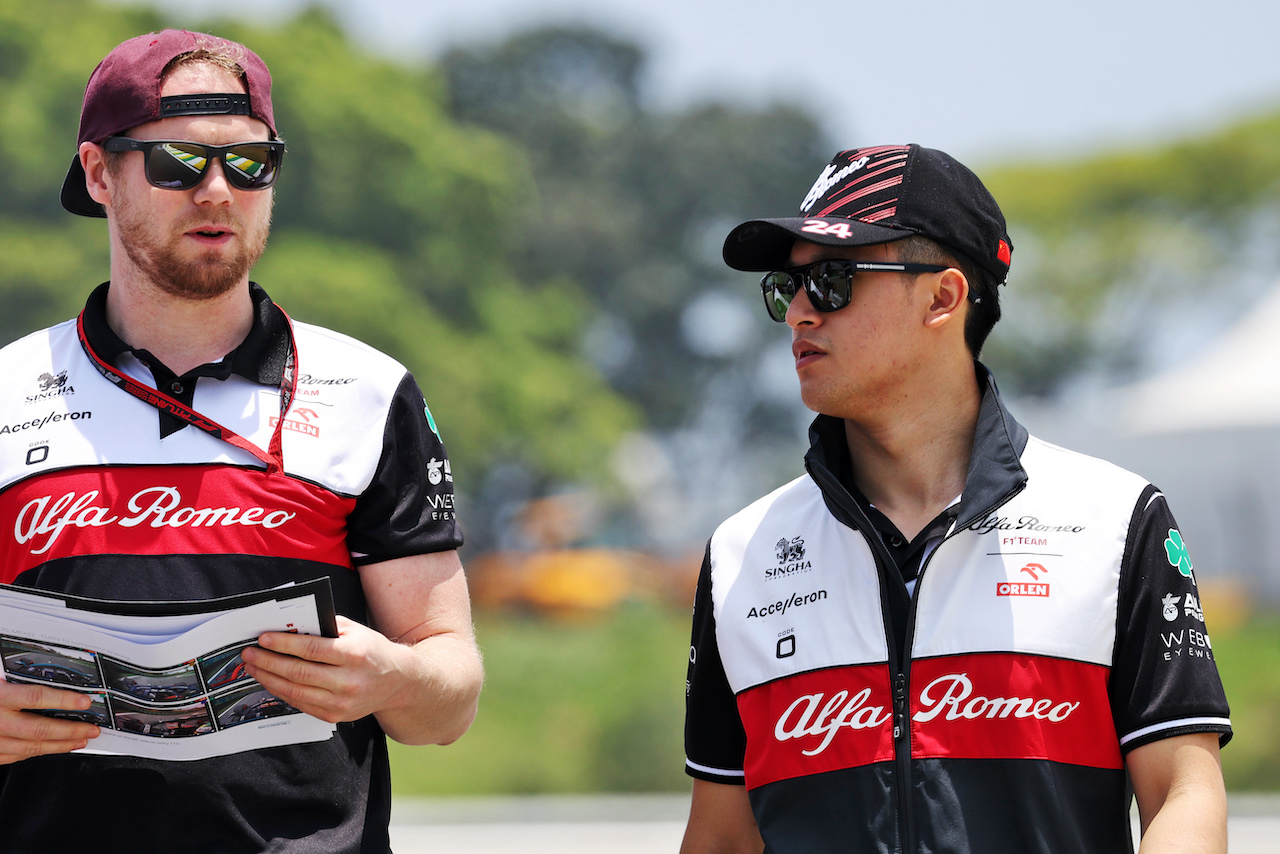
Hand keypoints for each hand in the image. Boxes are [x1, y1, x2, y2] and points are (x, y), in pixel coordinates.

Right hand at [0, 679, 99, 764]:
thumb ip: (17, 677)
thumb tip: (45, 673)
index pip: (36, 697)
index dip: (63, 700)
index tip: (84, 702)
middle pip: (39, 729)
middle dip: (71, 730)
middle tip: (91, 729)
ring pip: (31, 747)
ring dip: (60, 745)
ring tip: (80, 741)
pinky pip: (19, 756)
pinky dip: (41, 751)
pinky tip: (55, 747)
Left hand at [240, 616, 412, 724]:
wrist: (398, 681)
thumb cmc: (372, 651)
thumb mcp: (355, 631)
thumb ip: (325, 627)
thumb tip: (290, 627)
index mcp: (355, 655)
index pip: (312, 650)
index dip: (283, 644)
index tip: (262, 638)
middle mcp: (349, 681)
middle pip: (298, 672)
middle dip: (268, 662)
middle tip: (249, 654)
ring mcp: (342, 702)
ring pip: (296, 692)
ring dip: (269, 679)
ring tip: (253, 668)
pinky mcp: (336, 716)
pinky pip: (301, 704)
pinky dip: (282, 692)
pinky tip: (270, 681)